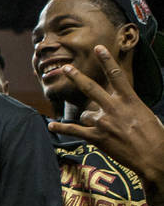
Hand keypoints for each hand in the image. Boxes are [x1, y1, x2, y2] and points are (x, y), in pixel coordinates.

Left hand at [47, 46, 163, 183]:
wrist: (153, 157)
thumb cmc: (153, 135)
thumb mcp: (145, 113)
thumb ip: (128, 105)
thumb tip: (119, 103)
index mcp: (130, 100)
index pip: (116, 75)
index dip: (107, 60)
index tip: (98, 48)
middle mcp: (115, 108)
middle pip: (91, 88)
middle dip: (77, 76)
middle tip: (66, 68)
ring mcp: (104, 123)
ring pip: (86, 114)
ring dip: (90, 119)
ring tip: (103, 128)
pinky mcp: (97, 137)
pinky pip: (74, 130)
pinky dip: (62, 128)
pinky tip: (52, 126)